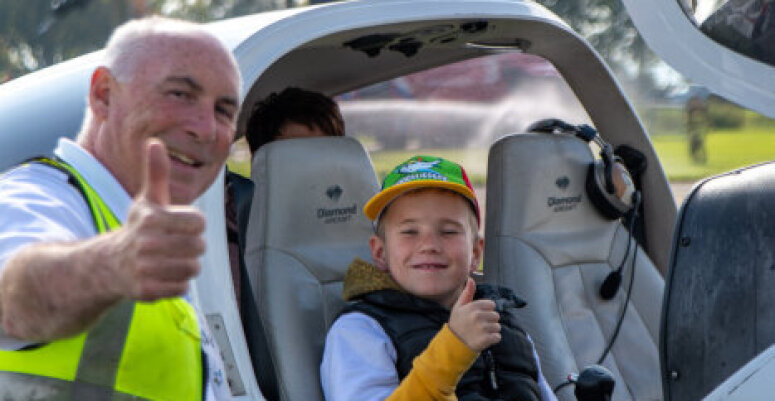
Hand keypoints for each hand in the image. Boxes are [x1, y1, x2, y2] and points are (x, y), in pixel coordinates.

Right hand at [110, 139, 205, 300]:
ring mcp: (145, 268)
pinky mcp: (146, 290)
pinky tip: (163, 275)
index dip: (194, 224)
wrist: (110, 264)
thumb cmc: (139, 228)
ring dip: (186, 265)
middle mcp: (146, 243)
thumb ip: (157, 173)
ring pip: (192, 268)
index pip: (199, 222)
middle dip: (192, 246)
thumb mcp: (148, 200)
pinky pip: (182, 288)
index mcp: (151, 219)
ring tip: (170, 260)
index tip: (181, 225)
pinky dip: (177, 284)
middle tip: (176, 245)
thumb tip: (155, 142)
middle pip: (198, 247)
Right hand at [449, 278, 501, 351]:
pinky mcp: (485, 339)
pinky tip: (483, 339)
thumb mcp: (459, 307)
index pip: (492, 305)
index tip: (479, 316)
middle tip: (480, 326)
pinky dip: (493, 339)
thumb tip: (471, 279)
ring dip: (491, 331)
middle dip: (490, 321)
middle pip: (496, 316)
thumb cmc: (457, 323)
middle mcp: (478, 316)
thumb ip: (467, 293)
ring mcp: (482, 328)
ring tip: (481, 333)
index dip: (487, 310)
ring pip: (497, 327)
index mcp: (473, 307)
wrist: (453, 343)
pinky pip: (498, 337)